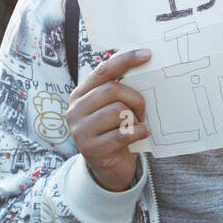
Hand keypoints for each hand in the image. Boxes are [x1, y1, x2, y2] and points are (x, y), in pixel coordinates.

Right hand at [66, 49, 151, 191]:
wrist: (108, 168)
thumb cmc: (114, 131)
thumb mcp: (112, 107)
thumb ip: (119, 89)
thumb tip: (143, 63)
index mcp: (80, 94)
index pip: (102, 70)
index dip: (125, 60)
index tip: (147, 54)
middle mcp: (75, 110)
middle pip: (112, 90)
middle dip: (135, 98)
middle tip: (143, 110)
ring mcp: (80, 130)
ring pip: (117, 111)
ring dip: (135, 118)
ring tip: (136, 125)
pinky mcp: (91, 149)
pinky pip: (123, 133)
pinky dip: (138, 132)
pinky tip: (140, 134)